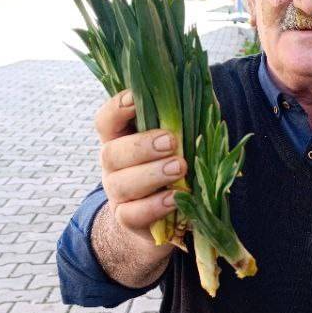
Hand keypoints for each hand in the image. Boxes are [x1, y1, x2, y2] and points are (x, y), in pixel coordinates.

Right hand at [97, 90, 184, 247]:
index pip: (106, 120)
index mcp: (121, 140)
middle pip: (111, 152)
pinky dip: (154, 205)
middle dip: (141, 145)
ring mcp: (117, 194)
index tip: (136, 98)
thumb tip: (205, 92)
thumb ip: (182, 122)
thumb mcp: (175, 145)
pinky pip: (132, 214)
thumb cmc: (171, 171)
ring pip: (121, 183)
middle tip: (171, 141)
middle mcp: (113, 166)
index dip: (116, 108)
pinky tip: (174, 198)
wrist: (160, 221)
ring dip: (151, 174)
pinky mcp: (127, 219)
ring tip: (179, 167)